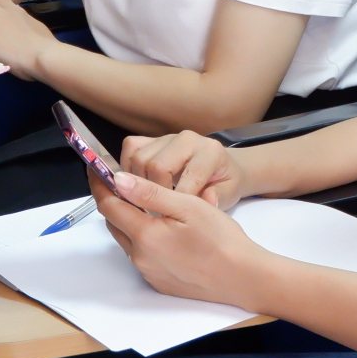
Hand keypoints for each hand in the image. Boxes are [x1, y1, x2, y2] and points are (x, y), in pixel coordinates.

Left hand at [95, 170, 267, 309]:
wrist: (241, 278)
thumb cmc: (221, 239)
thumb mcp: (189, 206)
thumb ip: (151, 193)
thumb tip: (118, 180)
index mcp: (145, 235)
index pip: (109, 205)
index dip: (100, 184)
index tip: (96, 168)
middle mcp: (140, 257)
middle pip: (114, 223)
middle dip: (112, 200)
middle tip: (118, 181)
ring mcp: (148, 271)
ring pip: (126, 238)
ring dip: (127, 218)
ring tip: (140, 201)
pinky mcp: (158, 280)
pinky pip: (140, 254)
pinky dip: (141, 236)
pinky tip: (161, 228)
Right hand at [121, 130, 247, 208]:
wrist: (222, 166)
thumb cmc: (224, 182)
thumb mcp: (229, 192)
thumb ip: (219, 197)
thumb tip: (207, 200)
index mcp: (209, 151)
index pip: (189, 176)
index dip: (178, 201)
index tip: (171, 219)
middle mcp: (187, 139)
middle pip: (156, 165)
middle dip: (154, 193)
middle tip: (158, 210)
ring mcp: (167, 137)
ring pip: (139, 158)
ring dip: (138, 184)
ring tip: (147, 201)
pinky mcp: (152, 139)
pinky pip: (130, 147)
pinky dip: (127, 167)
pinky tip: (137, 186)